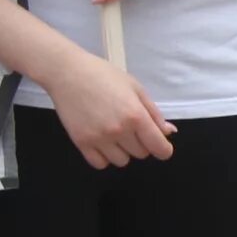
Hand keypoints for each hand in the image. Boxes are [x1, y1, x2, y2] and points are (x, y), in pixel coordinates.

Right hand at [43, 51, 172, 168]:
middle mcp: (119, 130)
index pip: (158, 148)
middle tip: (131, 128)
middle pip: (141, 154)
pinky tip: (102, 142)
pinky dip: (104, 157)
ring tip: (115, 134)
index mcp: (136, 116)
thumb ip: (154, 113)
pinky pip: (100, 163)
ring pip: (122, 161)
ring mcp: (99, 138)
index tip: (161, 146)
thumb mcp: (136, 89)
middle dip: (141, 144)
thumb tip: (168, 132)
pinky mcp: (81, 142)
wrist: (68, 73)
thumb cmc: (105, 76)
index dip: (164, 149)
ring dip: (123, 151)